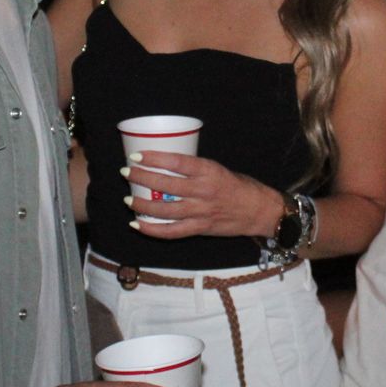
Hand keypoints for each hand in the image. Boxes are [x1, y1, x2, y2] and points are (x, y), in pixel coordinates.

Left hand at [121, 150, 280, 240]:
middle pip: (166, 185)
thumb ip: (195, 170)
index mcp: (209, 171)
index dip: (154, 158)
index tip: (137, 155)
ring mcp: (201, 212)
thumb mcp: (218, 169)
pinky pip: (172, 231)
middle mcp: (204, 191)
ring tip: (127, 198)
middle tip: (126, 172)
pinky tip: (137, 224)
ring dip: (142, 204)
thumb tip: (166, 165)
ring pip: (165, 210)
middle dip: (142, 177)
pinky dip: (152, 229)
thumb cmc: (239, 187)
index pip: (177, 162)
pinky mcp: (200, 229)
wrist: (259, 211)